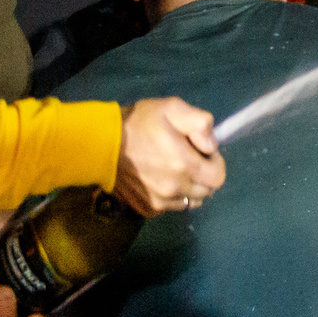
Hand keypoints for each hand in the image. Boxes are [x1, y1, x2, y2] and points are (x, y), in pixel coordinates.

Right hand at [114, 97, 223, 216]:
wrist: (99, 143)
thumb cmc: (138, 123)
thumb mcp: (172, 108)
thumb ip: (200, 123)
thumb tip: (212, 146)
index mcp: (185, 165)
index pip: (218, 177)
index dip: (215, 163)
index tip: (201, 152)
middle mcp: (175, 188)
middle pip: (206, 190)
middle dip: (203, 175)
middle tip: (186, 158)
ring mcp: (160, 201)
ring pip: (190, 200)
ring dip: (189, 187)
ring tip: (172, 169)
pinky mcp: (147, 208)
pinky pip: (172, 206)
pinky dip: (172, 196)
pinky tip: (159, 179)